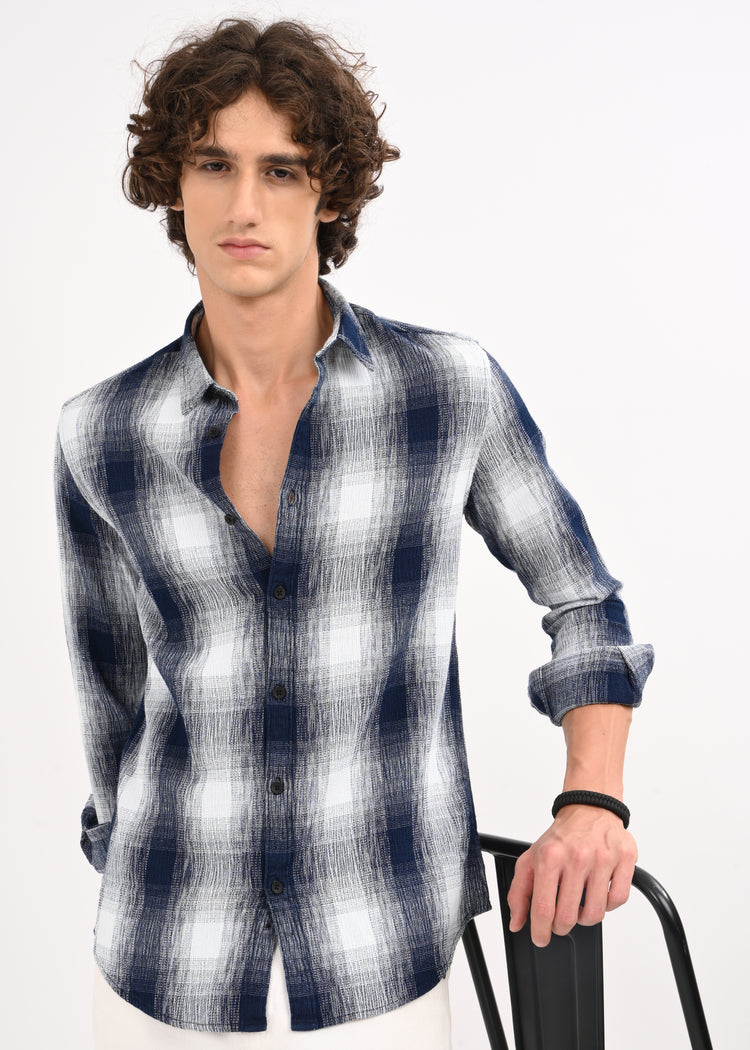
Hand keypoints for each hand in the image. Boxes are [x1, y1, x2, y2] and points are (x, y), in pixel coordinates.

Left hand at [506, 804, 636, 946]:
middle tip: (559, 921)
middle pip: (568, 916)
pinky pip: (618, 900)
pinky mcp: (625, 859)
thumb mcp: (531, 859)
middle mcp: (576, 856)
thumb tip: (517, 923)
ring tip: (579, 904)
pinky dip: (608, 905)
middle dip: (561, 927)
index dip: (540, 931)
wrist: (589, 809)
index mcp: (549, 856)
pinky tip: (598, 893)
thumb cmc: (561, 838)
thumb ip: (519, 892)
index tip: (540, 938)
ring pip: (595, 913)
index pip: (543, 908)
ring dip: (585, 917)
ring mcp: (603, 858)